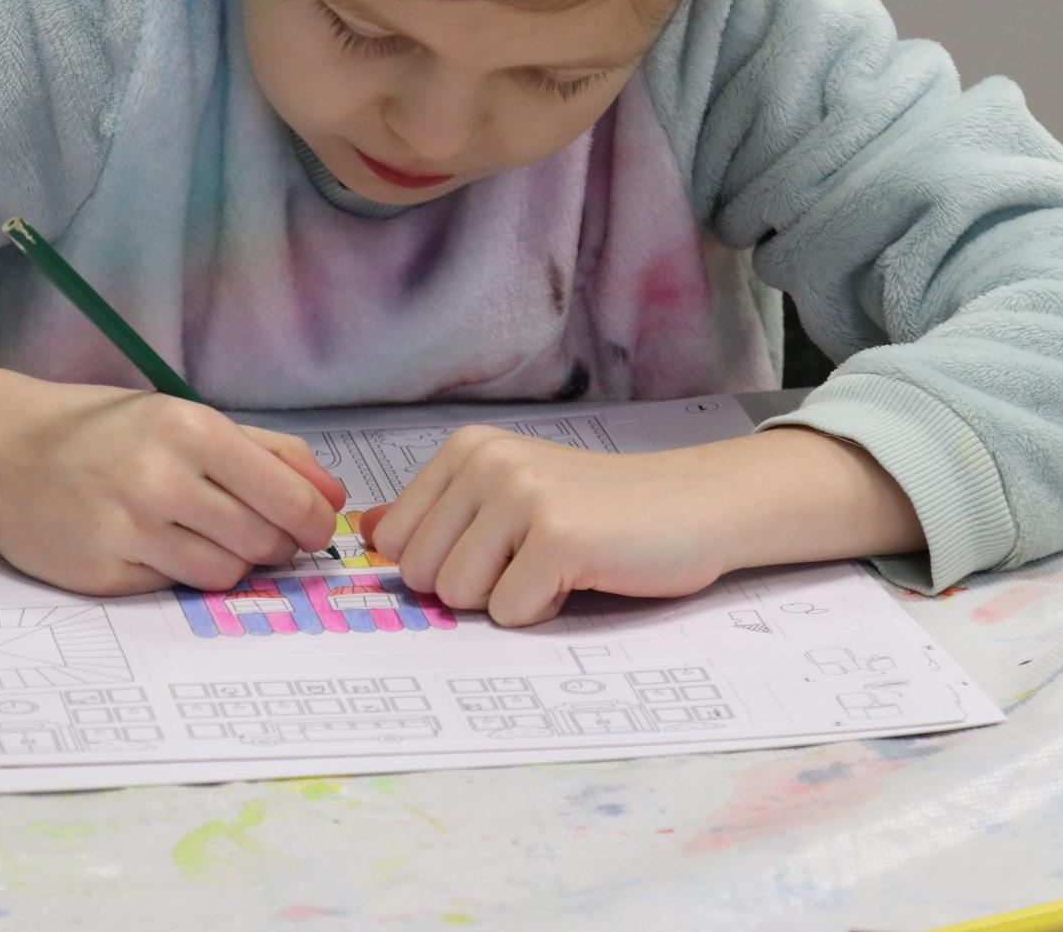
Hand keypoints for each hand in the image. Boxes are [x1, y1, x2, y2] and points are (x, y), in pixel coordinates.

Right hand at [0, 387, 345, 595]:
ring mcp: (127, 530)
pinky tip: (159, 544)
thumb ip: (268, 452)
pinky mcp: (103, 573)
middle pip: (262, 539)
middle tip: (265, 533)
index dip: (314, 520)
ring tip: (210, 535)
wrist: (5, 453)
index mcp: (189, 430)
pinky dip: (182, 572)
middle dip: (277, 543)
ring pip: (226, 572)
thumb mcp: (187, 418)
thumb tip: (332, 495)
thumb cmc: (106, 432)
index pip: (285, 495)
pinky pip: (176, 587)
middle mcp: (159, 479)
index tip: (318, 528)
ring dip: (234, 561)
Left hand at [359, 426, 727, 626]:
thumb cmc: (602, 509)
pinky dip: (547, 611)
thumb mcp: (510, 493)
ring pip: (458, 598)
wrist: (694, 506)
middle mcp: (488, 462)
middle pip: (421, 575)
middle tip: (534, 557)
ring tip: (558, 564)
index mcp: (467, 449)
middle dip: (475, 586)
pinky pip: (510, 614)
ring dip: (511, 599)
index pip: (394, 543)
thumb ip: (438, 511)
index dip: (445, 563)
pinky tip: (583, 574)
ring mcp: (523, 496)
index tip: (500, 545)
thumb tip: (369, 530)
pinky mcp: (559, 538)